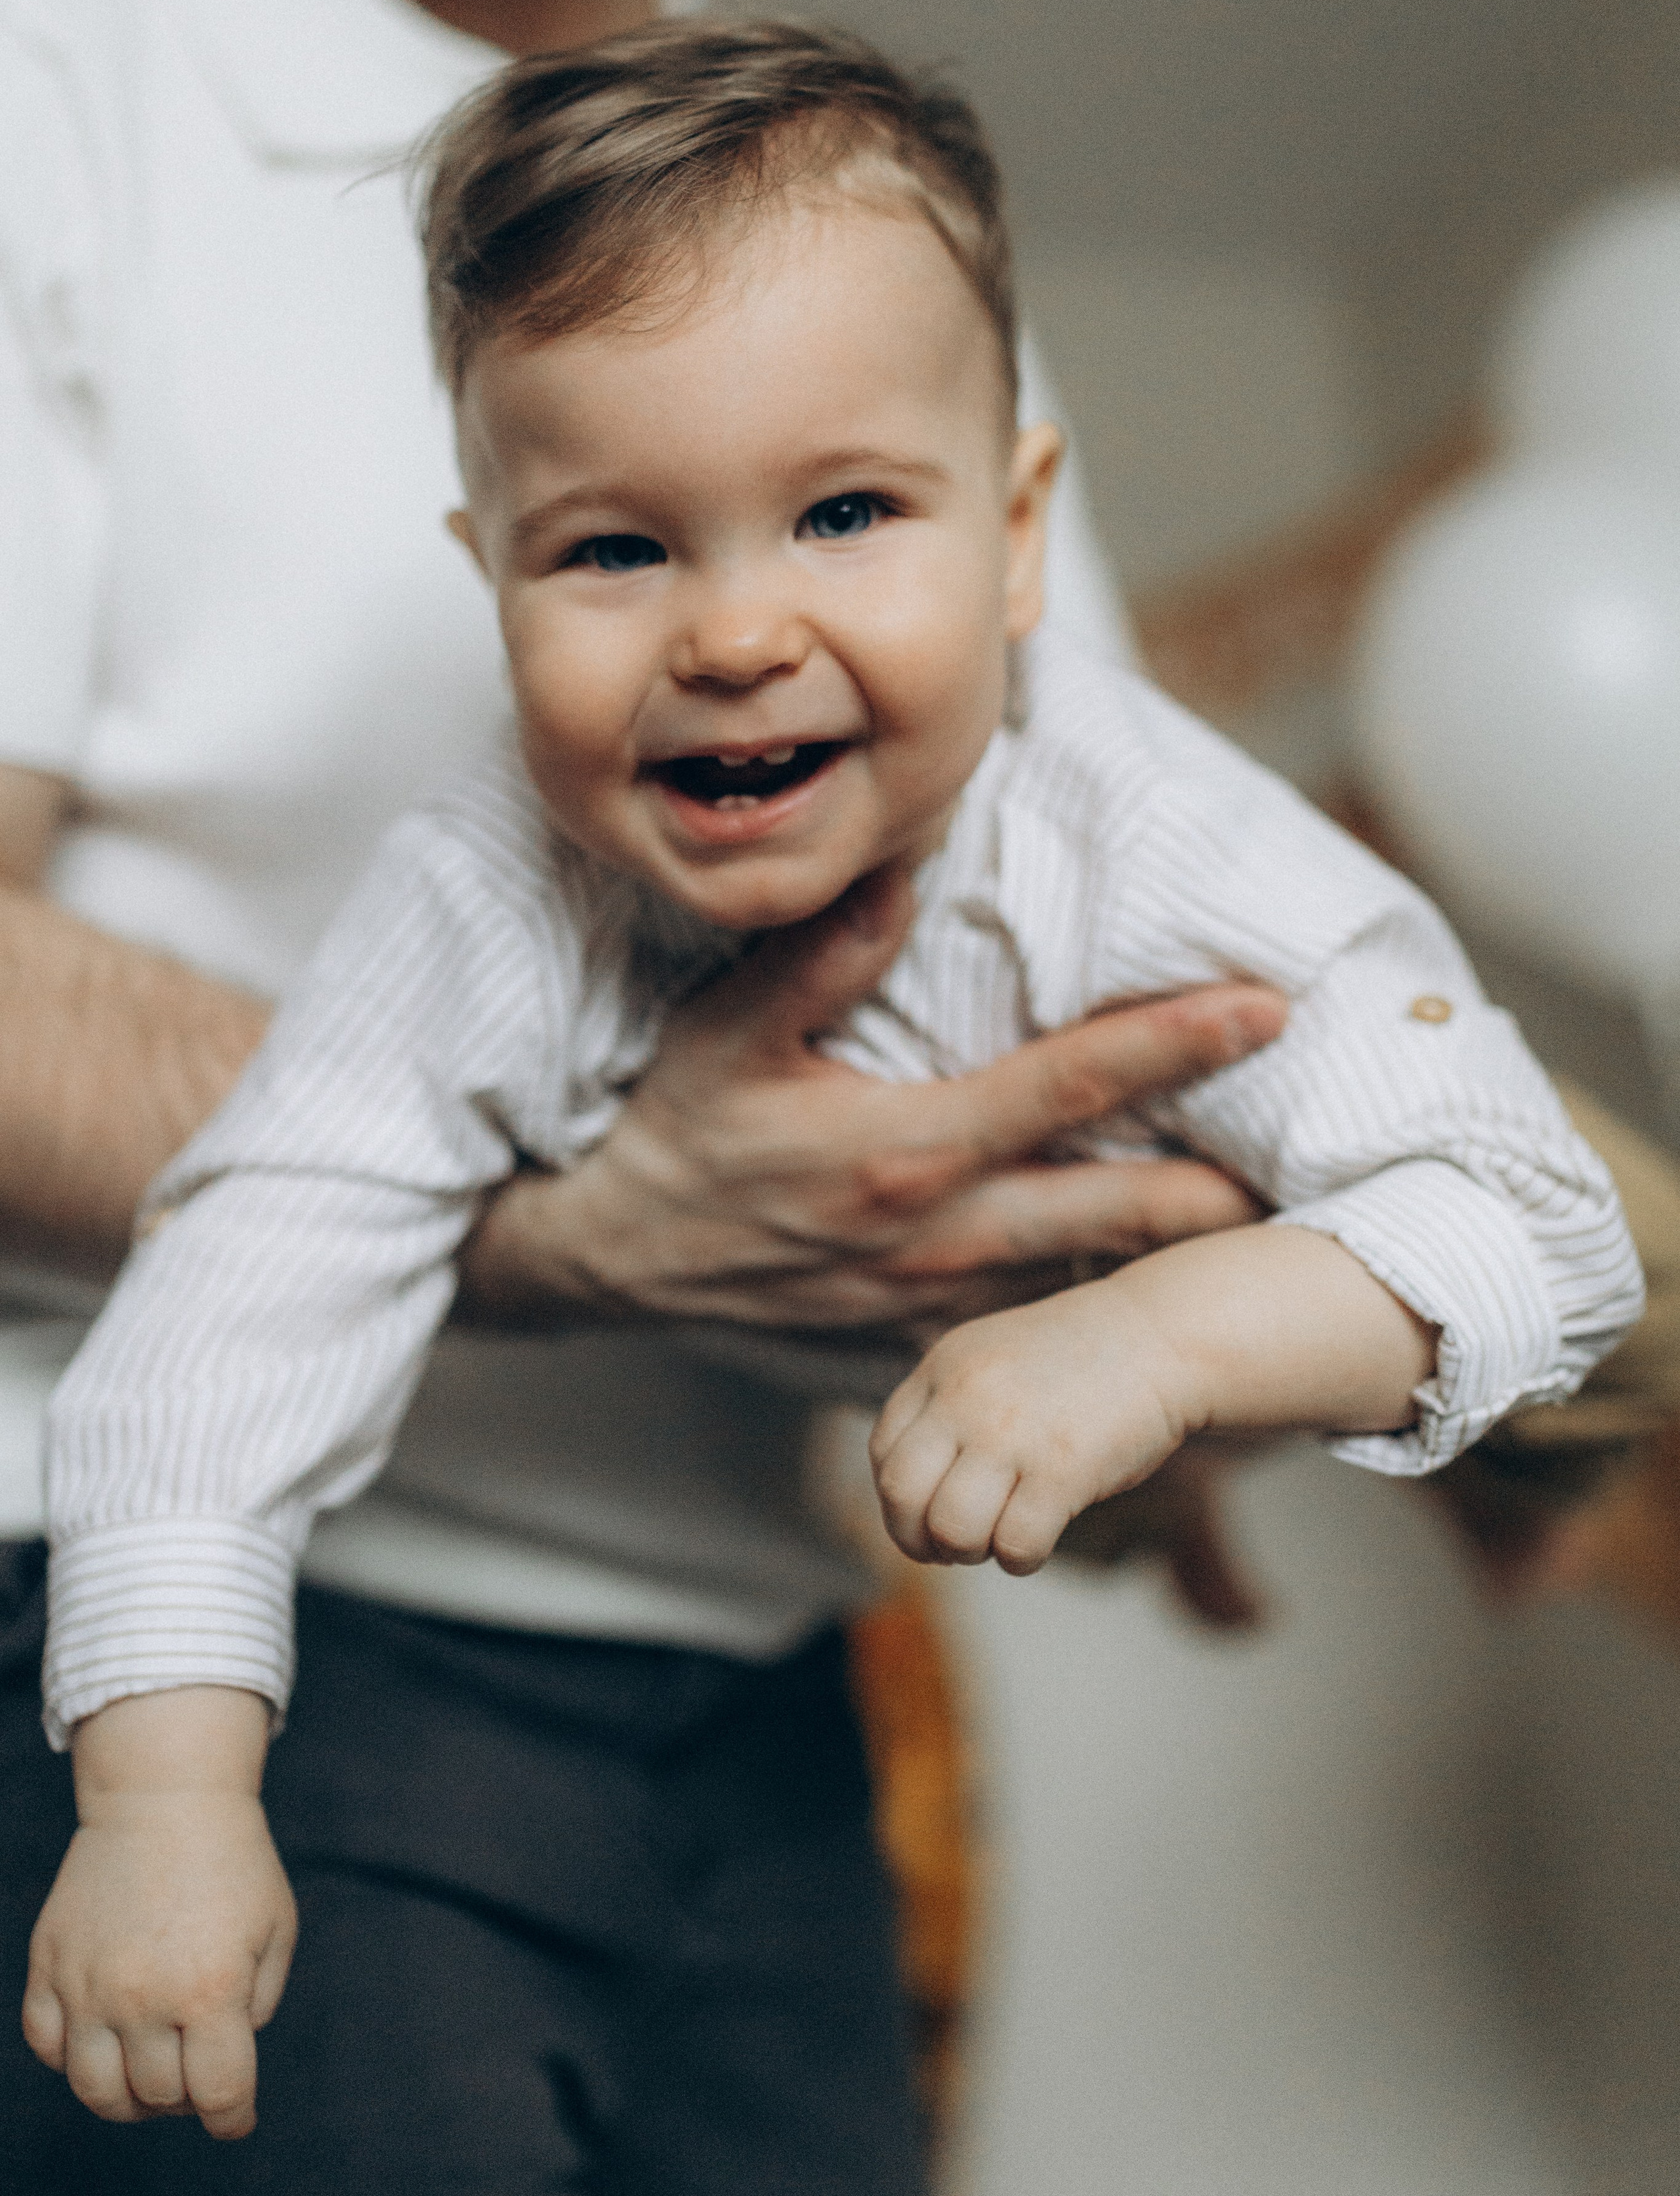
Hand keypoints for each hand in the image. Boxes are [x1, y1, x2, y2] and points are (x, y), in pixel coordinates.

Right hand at [22, 1689, 294, 2139]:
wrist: (166, 1800)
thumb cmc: (234, 1865)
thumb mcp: (275, 1932)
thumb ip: (257, 2008)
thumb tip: (221, 2064)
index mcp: (211, 1990)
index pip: (219, 2095)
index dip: (232, 2118)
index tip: (234, 2119)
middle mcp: (143, 1997)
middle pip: (158, 2097)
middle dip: (185, 2098)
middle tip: (196, 2072)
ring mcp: (88, 1985)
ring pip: (94, 2089)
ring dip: (126, 2097)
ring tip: (148, 2070)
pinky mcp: (49, 1966)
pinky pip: (46, 2046)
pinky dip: (72, 2058)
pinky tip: (102, 2036)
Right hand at [457, 864, 1285, 1334]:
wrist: (613, 1261)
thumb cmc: (676, 1135)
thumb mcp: (732, 1031)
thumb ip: (828, 951)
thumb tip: (913, 860)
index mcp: (909, 1145)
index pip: (1074, 1082)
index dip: (1181, 1040)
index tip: (1268, 1006)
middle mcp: (940, 1230)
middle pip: (1122, 1209)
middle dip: (1225, 1188)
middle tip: (1318, 1163)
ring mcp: (933, 1296)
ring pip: (1087, 1278)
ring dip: (1169, 1250)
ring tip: (1258, 1218)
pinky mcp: (916, 1335)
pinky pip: (1029, 1324)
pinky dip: (1091, 1303)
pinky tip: (1142, 1286)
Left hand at [871, 1275, 1191, 1575]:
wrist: (1162, 1337)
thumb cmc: (1082, 1361)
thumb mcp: (992, 1360)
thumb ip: (948, 1409)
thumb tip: (914, 1498)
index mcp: (943, 1368)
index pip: (883, 1452)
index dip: (898, 1500)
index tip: (926, 1515)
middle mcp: (966, 1398)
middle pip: (900, 1494)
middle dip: (916, 1537)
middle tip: (948, 1547)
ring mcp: (1012, 1434)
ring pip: (952, 1528)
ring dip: (970, 1551)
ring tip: (999, 1538)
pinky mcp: (1061, 1470)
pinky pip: (1014, 1545)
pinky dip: (1020, 1558)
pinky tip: (1039, 1539)